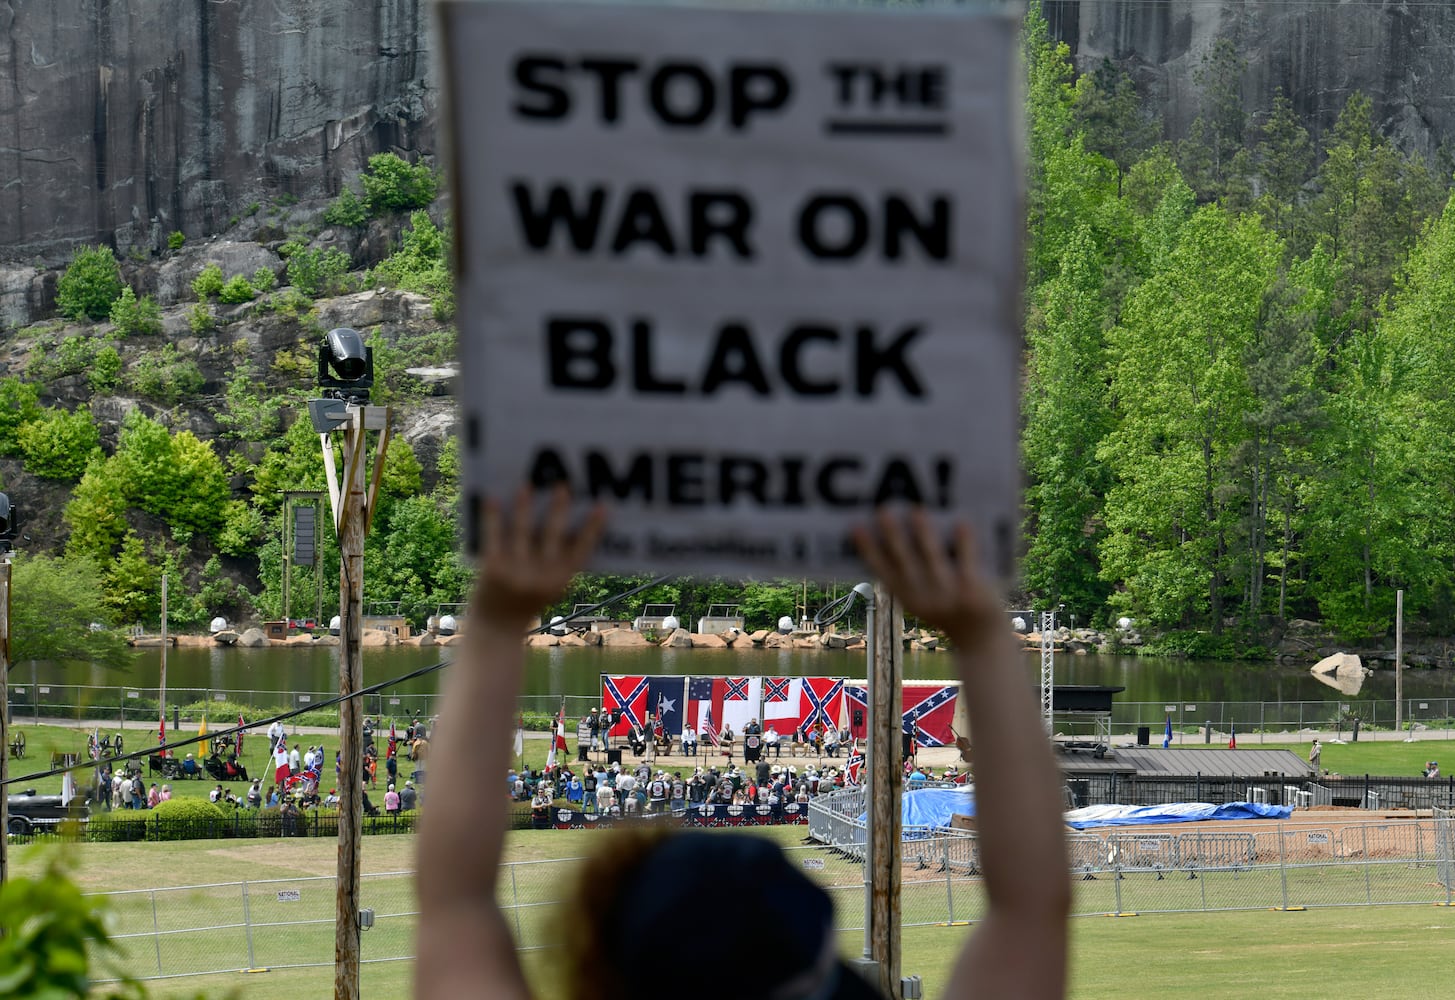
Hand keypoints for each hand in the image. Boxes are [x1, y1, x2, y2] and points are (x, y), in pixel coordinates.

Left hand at [475, 485, 605, 625]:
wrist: (496, 629)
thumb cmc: (527, 603)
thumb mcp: (551, 588)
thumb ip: (560, 564)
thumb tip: (568, 525)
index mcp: (560, 580)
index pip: (582, 550)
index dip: (593, 529)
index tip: (602, 506)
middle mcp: (540, 576)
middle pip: (553, 536)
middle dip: (558, 510)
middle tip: (563, 486)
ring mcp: (515, 571)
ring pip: (523, 531)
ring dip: (525, 506)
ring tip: (527, 485)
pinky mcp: (492, 568)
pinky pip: (493, 536)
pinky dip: (493, 517)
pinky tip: (493, 499)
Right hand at [853, 507, 1000, 647]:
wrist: (981, 641)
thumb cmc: (949, 611)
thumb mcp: (922, 602)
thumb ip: (910, 580)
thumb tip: (897, 537)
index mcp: (907, 598)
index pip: (882, 570)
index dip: (868, 549)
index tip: (856, 528)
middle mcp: (924, 598)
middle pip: (904, 560)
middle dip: (893, 535)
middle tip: (883, 510)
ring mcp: (948, 595)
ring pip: (932, 557)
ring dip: (924, 533)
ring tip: (917, 511)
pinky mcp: (973, 591)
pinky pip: (967, 561)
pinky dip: (964, 542)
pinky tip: (961, 523)